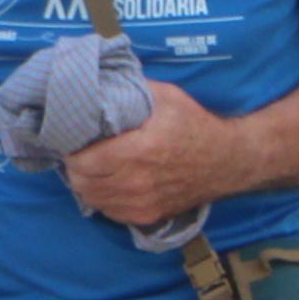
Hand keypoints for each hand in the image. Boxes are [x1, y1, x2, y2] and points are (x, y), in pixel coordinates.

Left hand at [65, 81, 235, 231]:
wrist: (226, 162)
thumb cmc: (195, 125)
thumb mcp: (167, 97)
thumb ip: (133, 91)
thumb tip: (102, 83)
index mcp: (139, 149)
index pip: (84, 161)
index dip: (73, 151)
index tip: (75, 141)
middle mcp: (138, 181)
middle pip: (82, 183)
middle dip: (76, 168)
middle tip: (80, 154)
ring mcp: (142, 202)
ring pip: (93, 200)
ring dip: (87, 184)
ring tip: (92, 168)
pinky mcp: (148, 216)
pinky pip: (109, 212)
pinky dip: (103, 198)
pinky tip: (110, 183)